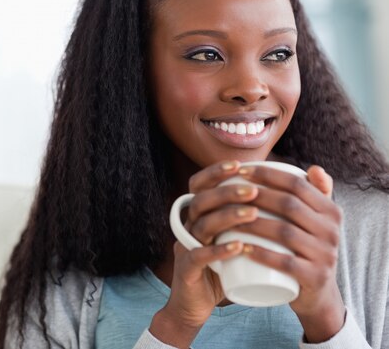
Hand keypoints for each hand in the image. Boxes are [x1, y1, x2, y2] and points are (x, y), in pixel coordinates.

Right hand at [151, 160, 258, 346]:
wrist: (195, 306)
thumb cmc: (221, 270)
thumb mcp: (234, 241)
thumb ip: (250, 222)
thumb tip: (285, 197)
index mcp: (197, 216)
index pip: (199, 186)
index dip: (215, 173)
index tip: (240, 165)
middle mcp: (188, 227)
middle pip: (201, 200)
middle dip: (227, 191)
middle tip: (254, 190)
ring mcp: (186, 248)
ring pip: (201, 224)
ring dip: (227, 216)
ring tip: (252, 213)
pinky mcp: (187, 270)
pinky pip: (199, 256)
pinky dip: (218, 250)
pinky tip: (238, 246)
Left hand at [233, 164, 345, 341]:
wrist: (318, 294)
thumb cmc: (306, 248)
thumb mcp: (315, 222)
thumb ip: (315, 194)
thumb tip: (314, 167)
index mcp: (331, 211)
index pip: (298, 184)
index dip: (268, 175)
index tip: (241, 171)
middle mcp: (332, 231)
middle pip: (289, 205)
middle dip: (256, 195)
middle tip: (229, 192)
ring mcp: (325, 255)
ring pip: (284, 232)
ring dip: (252, 223)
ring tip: (227, 218)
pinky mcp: (314, 277)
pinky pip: (285, 263)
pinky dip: (262, 254)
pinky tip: (242, 248)